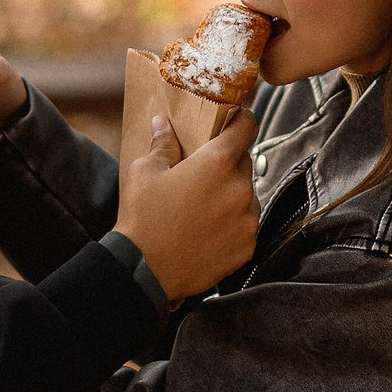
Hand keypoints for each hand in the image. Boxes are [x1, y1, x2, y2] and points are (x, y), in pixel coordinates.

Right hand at [113, 110, 260, 301]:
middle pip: (244, 162)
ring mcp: (247, 220)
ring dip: (232, 194)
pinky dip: (233, 222)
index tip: (235, 121)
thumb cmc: (143, 218)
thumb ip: (164, 144)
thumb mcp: (145, 172)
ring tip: (203, 206)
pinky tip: (208, 229)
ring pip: (247, 194)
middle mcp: (240, 189)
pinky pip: (246, 224)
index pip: (247, 127)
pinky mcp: (247, 246)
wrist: (144, 271)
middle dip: (227, 163)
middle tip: (204, 172)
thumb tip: (164, 123)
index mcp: (217, 163)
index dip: (241, 120)